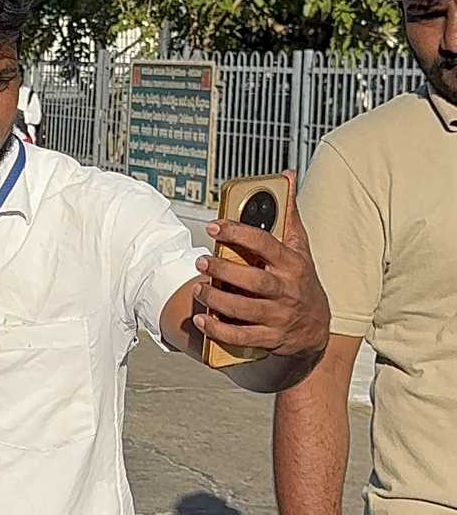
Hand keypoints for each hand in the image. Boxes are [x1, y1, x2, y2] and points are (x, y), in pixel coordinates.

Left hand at [192, 171, 329, 356]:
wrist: (316, 330)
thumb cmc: (301, 281)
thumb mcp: (300, 248)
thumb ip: (288, 215)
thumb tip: (286, 176)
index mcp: (292, 264)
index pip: (266, 244)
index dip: (239, 233)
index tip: (214, 226)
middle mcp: (287, 290)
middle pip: (255, 280)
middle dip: (224, 270)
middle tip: (200, 262)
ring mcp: (279, 316)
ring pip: (245, 309)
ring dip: (217, 300)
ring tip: (198, 289)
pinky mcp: (270, 338)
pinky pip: (242, 336)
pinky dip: (219, 330)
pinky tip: (203, 320)